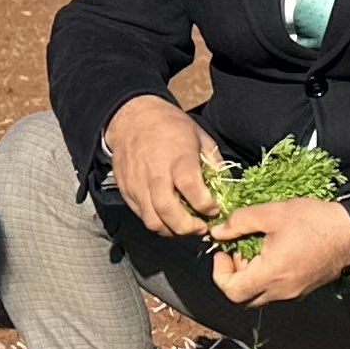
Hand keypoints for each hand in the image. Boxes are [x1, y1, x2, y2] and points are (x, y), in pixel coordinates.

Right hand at [102, 95, 224, 239]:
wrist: (131, 118)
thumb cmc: (168, 125)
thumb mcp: (198, 135)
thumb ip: (212, 162)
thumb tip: (223, 186)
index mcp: (177, 157)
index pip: (191, 189)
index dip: (206, 206)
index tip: (214, 209)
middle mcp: (155, 174)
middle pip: (169, 212)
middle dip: (189, 227)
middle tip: (201, 227)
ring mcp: (138, 184)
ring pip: (153, 221)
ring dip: (172, 230)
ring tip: (184, 226)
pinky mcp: (126, 191)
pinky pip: (141, 215)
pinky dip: (157, 222)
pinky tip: (168, 217)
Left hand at [208, 196, 349, 309]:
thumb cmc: (314, 221)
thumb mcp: (272, 213)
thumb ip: (239, 222)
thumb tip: (218, 232)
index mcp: (271, 275)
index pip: (232, 291)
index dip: (219, 272)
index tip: (223, 252)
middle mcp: (281, 291)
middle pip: (243, 298)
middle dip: (233, 275)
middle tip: (237, 251)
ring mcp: (293, 293)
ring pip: (259, 294)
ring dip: (250, 275)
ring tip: (256, 247)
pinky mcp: (303, 289)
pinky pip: (275, 290)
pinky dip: (266, 276)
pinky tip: (272, 252)